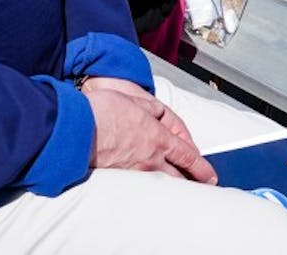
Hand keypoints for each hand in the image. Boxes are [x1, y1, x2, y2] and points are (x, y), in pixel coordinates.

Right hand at [83, 85, 215, 182]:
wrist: (76, 129)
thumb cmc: (101, 111)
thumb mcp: (134, 99)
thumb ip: (151, 108)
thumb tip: (159, 113)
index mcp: (157, 136)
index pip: (187, 155)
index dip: (201, 167)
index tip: (209, 175)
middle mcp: (149, 158)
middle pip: (178, 175)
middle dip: (192, 180)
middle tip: (201, 185)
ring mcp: (133, 171)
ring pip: (161, 182)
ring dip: (173, 185)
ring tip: (179, 188)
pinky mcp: (117, 178)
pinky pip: (141, 185)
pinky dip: (150, 186)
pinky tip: (149, 186)